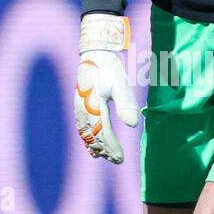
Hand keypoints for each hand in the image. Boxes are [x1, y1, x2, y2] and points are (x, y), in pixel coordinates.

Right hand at [74, 14, 139, 162]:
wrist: (96, 53)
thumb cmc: (110, 68)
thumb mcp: (121, 84)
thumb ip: (126, 104)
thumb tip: (132, 124)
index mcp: (94, 106)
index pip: (103, 133)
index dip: (111, 147)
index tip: (120, 159)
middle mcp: (84, 109)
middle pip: (93, 136)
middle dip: (104, 149)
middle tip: (116, 160)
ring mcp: (80, 107)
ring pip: (85, 132)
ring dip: (94, 145)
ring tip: (102, 156)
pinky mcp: (81, 104)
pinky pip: (82, 126)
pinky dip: (87, 137)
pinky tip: (90, 143)